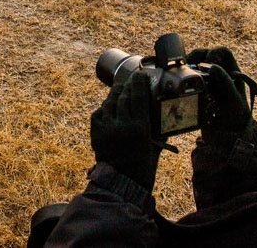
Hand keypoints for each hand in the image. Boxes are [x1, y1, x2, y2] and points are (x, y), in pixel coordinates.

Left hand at [89, 72, 161, 190]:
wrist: (122, 182)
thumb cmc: (143, 165)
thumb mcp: (155, 144)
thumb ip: (156, 126)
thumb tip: (161, 109)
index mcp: (139, 128)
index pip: (138, 97)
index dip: (139, 83)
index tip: (142, 75)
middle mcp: (121, 125)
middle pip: (123, 97)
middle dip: (128, 85)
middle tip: (133, 79)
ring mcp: (106, 128)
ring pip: (110, 102)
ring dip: (116, 94)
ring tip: (121, 88)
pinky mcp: (95, 132)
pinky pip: (100, 112)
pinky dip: (106, 107)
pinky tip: (111, 104)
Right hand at [188, 47, 250, 136]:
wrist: (227, 132)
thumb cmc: (234, 115)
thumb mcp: (233, 99)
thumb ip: (225, 82)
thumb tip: (211, 66)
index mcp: (231, 70)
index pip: (222, 52)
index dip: (214, 53)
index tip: (207, 63)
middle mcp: (218, 71)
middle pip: (205, 54)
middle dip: (196, 56)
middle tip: (188, 64)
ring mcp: (206, 78)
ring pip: (194, 62)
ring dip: (187, 64)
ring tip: (181, 70)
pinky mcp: (195, 85)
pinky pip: (187, 72)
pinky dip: (181, 72)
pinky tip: (176, 76)